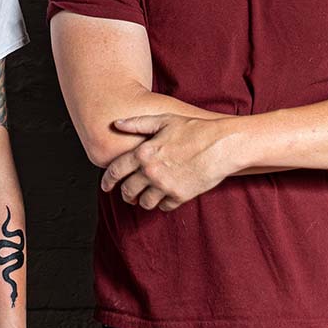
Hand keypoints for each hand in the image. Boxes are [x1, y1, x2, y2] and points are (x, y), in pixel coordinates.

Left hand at [103, 114, 233, 210]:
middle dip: (126, 194)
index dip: (107, 180)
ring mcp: (165, 186)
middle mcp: (151, 172)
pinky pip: (164, 207)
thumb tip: (117, 124)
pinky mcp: (180, 196)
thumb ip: (138, 123)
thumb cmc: (194, 129)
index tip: (106, 186)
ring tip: (146, 197)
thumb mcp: (164, 120)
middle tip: (128, 194)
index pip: (116, 171)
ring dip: (144, 201)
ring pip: (145, 202)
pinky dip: (163, 203)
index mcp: (143, 153)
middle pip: (128, 191)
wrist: (221, 145)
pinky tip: (166, 196)